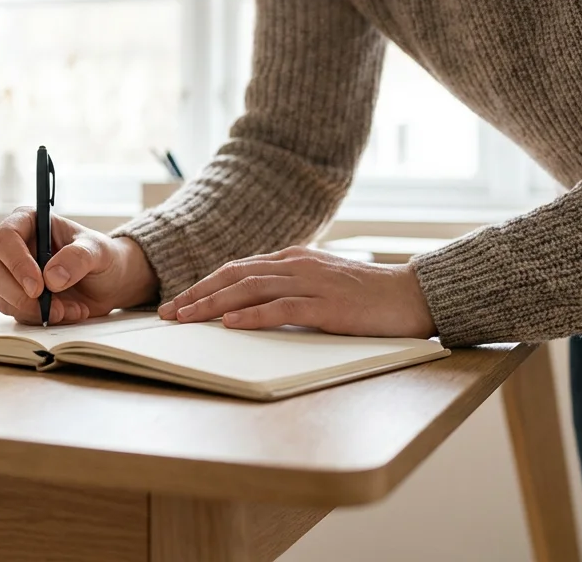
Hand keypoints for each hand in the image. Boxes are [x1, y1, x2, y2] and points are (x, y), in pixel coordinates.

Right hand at [0, 208, 158, 324]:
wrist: (110, 281)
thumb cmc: (101, 256)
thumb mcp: (98, 250)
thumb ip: (78, 257)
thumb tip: (52, 277)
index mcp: (28, 222)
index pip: (4, 238)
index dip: (16, 263)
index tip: (38, 286)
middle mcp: (15, 248)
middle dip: (21, 295)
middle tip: (53, 307)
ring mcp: (13, 275)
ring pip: (3, 298)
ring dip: (37, 311)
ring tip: (71, 309)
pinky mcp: (18, 298)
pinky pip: (18, 314)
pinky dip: (43, 319)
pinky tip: (68, 313)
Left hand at [157, 246, 435, 338]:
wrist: (412, 295)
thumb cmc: (367, 295)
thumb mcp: (321, 284)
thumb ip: (289, 287)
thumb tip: (251, 303)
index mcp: (293, 259)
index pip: (237, 269)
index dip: (204, 285)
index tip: (178, 302)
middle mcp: (297, 265)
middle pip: (234, 276)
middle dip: (196, 294)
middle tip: (168, 313)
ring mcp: (312, 283)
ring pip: (250, 290)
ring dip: (213, 305)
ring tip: (186, 318)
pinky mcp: (328, 306)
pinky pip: (282, 309)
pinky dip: (252, 316)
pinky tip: (231, 323)